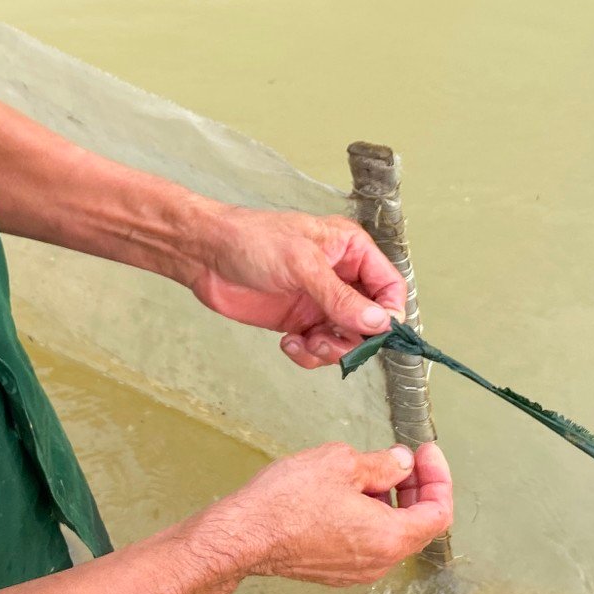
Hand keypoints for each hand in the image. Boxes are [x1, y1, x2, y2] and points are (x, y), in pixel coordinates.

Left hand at [185, 206, 407, 367]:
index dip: (389, 313)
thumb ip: (340, 297)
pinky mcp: (299, 322)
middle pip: (371, 320)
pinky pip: (319, 348)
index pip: (389, 286)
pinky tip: (288, 342)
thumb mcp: (302, 265)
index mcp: (350, 250)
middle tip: (329, 340)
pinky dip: (308, 353)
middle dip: (355, 337)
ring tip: (306, 341)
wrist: (205, 255)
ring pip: (346, 339)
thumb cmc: (252, 240)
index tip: (377, 333)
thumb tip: (379, 323)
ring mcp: (320, 302)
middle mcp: (340, 277)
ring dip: (330, 349)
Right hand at [191, 442, 452, 586]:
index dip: (438, 477)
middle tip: (402, 457)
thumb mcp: (342, 464)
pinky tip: (347, 492)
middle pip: (417, 525)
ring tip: (368, 469)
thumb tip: (401, 463)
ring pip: (390, 533)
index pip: (438, 512)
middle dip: (416, 487)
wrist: (242, 536)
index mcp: (389, 538)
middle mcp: (379, 563)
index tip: (425, 452)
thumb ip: (382, 464)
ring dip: (390, 500)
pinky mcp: (333, 570)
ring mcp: (355, 571)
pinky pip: (367, 542)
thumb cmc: (287, 501)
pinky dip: (370, 515)